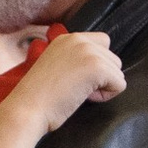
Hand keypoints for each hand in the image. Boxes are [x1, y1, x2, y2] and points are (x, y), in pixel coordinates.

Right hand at [0, 27, 125, 135]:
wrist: (27, 108)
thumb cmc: (37, 97)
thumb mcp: (55, 67)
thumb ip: (75, 60)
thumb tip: (99, 69)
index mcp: (67, 38)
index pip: (102, 44)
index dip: (95, 66)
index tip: (73, 79)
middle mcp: (79, 39)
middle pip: (113, 58)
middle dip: (101, 77)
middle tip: (74, 88)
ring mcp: (89, 52)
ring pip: (117, 71)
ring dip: (103, 87)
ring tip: (77, 92)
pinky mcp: (97, 67)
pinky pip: (119, 84)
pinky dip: (106, 96)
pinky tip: (84, 98)